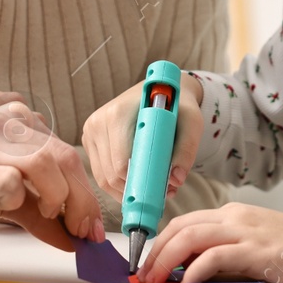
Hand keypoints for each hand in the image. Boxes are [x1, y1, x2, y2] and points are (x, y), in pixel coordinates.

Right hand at [0, 93, 103, 250]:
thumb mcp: (3, 194)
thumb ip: (40, 213)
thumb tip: (73, 239)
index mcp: (18, 120)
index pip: (67, 154)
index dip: (85, 192)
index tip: (90, 226)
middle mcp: (5, 122)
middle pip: (64, 157)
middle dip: (80, 201)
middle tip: (83, 231)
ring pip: (45, 163)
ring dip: (57, 197)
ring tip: (48, 214)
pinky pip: (10, 181)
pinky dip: (17, 199)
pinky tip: (6, 205)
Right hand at [81, 72, 204, 197]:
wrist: (162, 89)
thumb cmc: (176, 105)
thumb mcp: (191, 122)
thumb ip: (187, 150)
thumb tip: (176, 180)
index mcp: (117, 114)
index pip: (121, 164)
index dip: (141, 183)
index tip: (163, 192)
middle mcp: (98, 122)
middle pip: (111, 175)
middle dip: (137, 190)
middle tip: (165, 193)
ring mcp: (91, 132)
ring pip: (103, 179)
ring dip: (128, 191)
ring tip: (156, 191)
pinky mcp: (91, 141)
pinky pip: (101, 175)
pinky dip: (120, 185)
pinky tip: (141, 182)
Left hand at [135, 202, 282, 282]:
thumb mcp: (261, 249)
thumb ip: (231, 257)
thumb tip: (197, 274)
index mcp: (237, 213)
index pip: (186, 221)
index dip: (161, 241)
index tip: (149, 263)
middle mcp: (237, 216)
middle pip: (181, 226)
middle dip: (155, 251)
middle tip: (144, 275)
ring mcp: (248, 231)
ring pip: (190, 236)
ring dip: (166, 260)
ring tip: (156, 282)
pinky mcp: (258, 250)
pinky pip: (214, 257)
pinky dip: (194, 272)